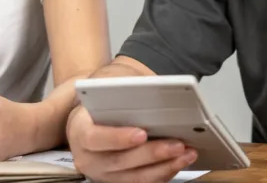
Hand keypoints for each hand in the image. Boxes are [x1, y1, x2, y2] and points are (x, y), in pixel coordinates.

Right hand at [66, 105, 196, 182]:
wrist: (89, 123)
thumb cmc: (99, 107)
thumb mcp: (103, 94)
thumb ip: (122, 95)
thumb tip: (151, 93)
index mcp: (80, 133)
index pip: (96, 138)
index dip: (119, 138)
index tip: (142, 134)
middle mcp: (88, 158)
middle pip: (121, 161)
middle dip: (153, 154)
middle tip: (178, 144)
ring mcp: (104, 174)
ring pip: (136, 177)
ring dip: (165, 166)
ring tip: (187, 153)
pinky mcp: (119, 181)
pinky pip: (144, 182)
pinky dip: (164, 172)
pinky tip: (180, 161)